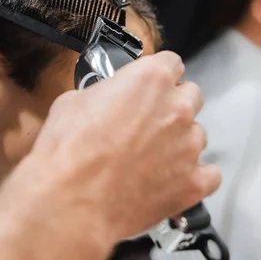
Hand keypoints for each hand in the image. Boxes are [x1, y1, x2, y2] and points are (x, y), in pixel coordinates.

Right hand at [0, 52, 220, 259]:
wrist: (64, 200)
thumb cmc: (59, 151)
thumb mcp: (72, 103)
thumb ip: (99, 91)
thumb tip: (99, 90)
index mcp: (147, 79)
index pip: (168, 61)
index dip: (151, 74)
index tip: (143, 84)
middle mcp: (175, 108)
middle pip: (185, 94)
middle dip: (165, 103)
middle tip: (137, 120)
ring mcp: (186, 147)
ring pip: (194, 132)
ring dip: (174, 137)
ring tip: (140, 152)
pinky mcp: (189, 184)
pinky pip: (200, 172)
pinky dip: (184, 173)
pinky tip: (155, 176)